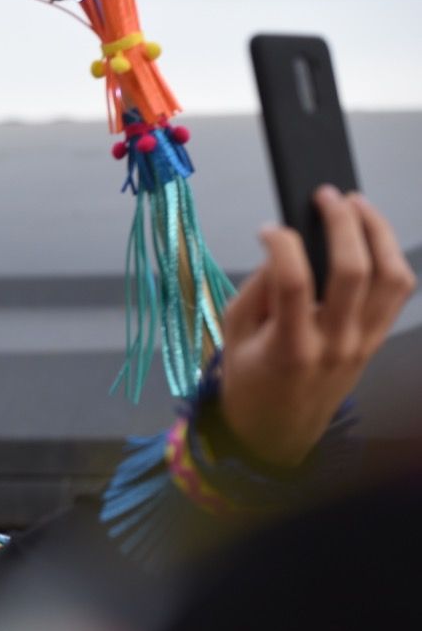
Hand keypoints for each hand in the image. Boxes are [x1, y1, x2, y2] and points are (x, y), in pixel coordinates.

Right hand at [219, 187, 414, 465]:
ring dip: (378, 233)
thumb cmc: (249, 384)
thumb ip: (257, 292)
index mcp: (289, 347)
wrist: (277, 433)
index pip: (293, 281)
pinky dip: (390, 258)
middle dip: (342, 222)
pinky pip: (398, 293)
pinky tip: (372, 239)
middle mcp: (334, 344)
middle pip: (353, 270)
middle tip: (325, 196)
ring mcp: (362, 343)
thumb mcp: (232, 338)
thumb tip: (282, 249)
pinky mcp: (375, 341)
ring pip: (391, 277)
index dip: (280, 243)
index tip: (267, 230)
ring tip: (357, 206)